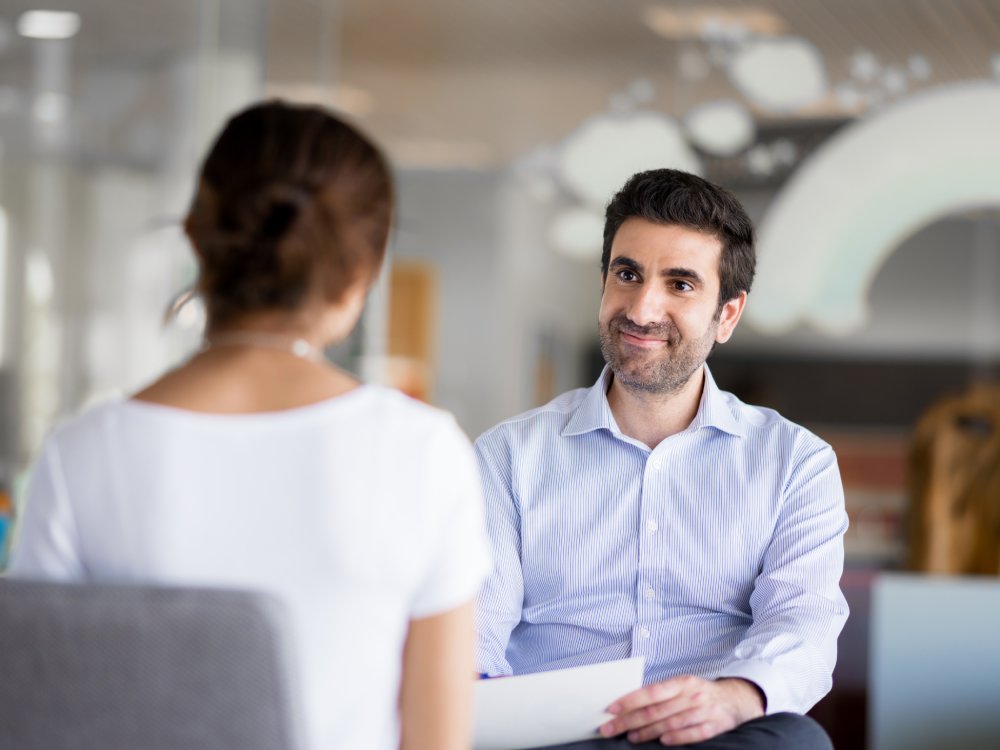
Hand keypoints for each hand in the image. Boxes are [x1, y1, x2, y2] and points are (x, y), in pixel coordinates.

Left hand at [598, 676, 764, 745]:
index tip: (611, 709)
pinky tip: (663, 742)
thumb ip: (661, 693)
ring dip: (648, 732)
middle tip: (611, 728)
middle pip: (656, 710)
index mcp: (682, 682)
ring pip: (671, 723)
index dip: (630, 700)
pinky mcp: (715, 726)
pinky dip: (677, 738)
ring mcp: (704, 711)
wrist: (736, 699)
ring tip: (631, 737)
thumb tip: (630, 703)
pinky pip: (694, 733)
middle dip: (630, 720)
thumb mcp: (682, 686)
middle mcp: (692, 695)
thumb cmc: (700, 693)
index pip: (651, 691)